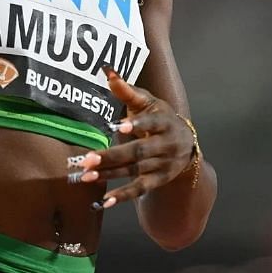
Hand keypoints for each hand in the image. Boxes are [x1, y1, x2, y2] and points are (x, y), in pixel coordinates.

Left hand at [74, 67, 194, 209]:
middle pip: (139, 151)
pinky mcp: (159, 180)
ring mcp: (164, 164)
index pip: (151, 123)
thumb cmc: (159, 118)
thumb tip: (106, 71)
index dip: (136, 125)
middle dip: (112, 156)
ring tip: (86, 176)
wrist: (186, 143)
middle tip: (86, 159)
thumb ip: (127, 90)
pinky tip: (104, 201)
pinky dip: (123, 196)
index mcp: (164, 121)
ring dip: (110, 175)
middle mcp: (167, 144)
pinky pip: (140, 189)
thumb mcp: (148, 102)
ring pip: (136, 171)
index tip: (116, 127)